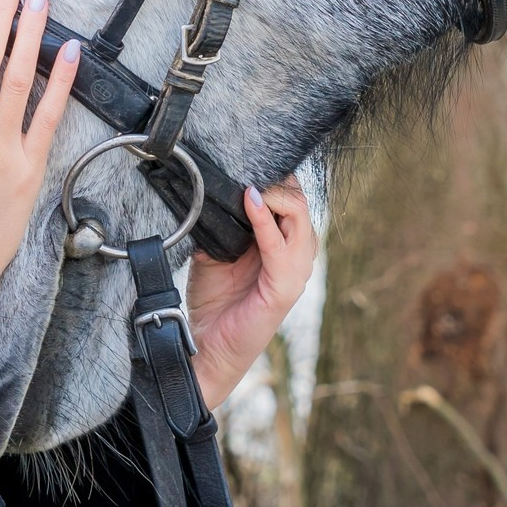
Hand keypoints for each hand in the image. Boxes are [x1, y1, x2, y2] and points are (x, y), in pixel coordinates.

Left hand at [187, 177, 318, 409]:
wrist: (205, 347)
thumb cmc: (214, 303)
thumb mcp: (214, 253)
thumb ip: (220, 226)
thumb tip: (210, 192)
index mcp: (283, 248)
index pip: (292, 200)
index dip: (276, 178)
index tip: (250, 160)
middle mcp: (295, 258)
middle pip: (301, 203)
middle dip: (278, 182)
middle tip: (248, 169)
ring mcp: (294, 274)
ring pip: (299, 219)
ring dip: (275, 196)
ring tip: (250, 184)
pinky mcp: (284, 289)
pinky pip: (281, 248)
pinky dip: (266, 221)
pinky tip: (251, 202)